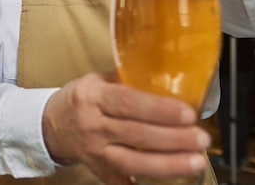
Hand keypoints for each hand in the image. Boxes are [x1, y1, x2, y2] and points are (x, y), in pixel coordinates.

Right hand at [42, 72, 210, 184]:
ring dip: (168, 163)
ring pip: (134, 162)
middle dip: (173, 138)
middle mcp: (92, 125)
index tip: (187, 113)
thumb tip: (170, 78)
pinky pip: (126, 180)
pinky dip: (148, 182)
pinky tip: (173, 178)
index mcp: (92, 96)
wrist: (52, 125)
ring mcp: (95, 152)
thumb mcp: (97, 80)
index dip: (159, 109)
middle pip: (136, 134)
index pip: (127, 102)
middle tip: (202, 138)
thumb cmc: (81, 99)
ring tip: (196, 161)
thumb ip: (127, 80)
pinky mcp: (100, 171)